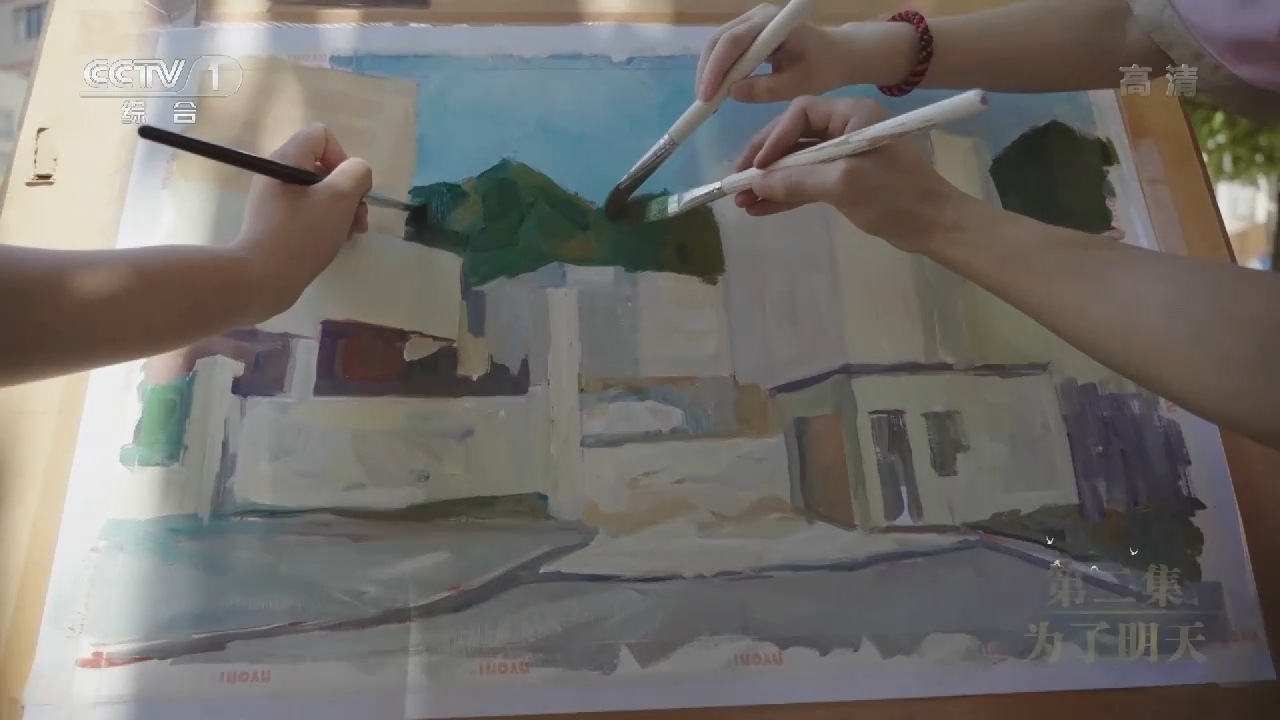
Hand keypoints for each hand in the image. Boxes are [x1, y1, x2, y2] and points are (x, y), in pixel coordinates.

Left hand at [233, 123, 372, 314]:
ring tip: (351, 234)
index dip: (343, 158)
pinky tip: (334, 242)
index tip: (348, 189)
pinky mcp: (275, 223)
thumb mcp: (339, 199)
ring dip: (342, 209)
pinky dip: (326, 223)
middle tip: (357, 219)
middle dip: (348, 190)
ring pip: (319, 192)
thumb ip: (356, 174)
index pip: (322, 136)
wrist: (261, 279)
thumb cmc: (301, 235)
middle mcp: (277, 174)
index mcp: (287, 159)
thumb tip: (357, 173)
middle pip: (323, 166)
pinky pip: (308, 212)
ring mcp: (274, 200)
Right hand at [696, 4, 856, 102]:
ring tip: (709, 100)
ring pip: (718, 44)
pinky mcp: (749, 32)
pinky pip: (726, 49)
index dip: (716, 69)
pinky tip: (717, 91)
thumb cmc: (823, 67)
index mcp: (772, 24)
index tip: (707, 96)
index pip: (734, 42)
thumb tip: (732, 93)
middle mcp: (757, 16)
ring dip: (709, 71)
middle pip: (719, 40)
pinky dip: (718, 70)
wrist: (837, 54)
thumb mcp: (798, 85)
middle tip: (703, 102)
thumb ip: (766, 89)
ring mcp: (751, 22)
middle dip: (707, 71)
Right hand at [735, 96, 977, 252]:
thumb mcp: (843, 184)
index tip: (755, 166)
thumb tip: (756, 183)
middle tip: (737, 181)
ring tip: (742, 202)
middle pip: (794, 138)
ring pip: (797, 163)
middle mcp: (846, 128)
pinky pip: (807, 182)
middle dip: (765, 162)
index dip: (774, 138)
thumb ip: (798, 181)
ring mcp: (845, 155)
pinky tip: (761, 209)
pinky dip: (786, 195)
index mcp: (852, 115)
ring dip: (771, 182)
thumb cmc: (895, 196)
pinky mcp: (845, 180)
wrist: (934, 225)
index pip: (801, 114)